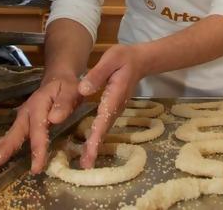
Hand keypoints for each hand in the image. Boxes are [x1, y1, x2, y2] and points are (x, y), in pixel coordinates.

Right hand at [0, 75, 81, 173]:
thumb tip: (55, 119)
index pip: (38, 130)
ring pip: (10, 134)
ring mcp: (24, 117)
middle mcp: (27, 112)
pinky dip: (3, 145)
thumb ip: (64, 103)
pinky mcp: (24, 121)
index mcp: (39, 105)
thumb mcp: (72, 90)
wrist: (59, 79)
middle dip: (5, 148)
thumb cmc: (67, 86)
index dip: (37, 149)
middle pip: (16, 132)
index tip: (36, 168)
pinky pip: (13, 134)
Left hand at [79, 44, 145, 168]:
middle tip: (86, 165)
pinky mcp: (115, 108)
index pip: (104, 117)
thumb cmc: (124, 58)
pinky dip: (99, 136)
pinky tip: (91, 144)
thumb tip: (83, 91)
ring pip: (106, 128)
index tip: (91, 151)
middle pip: (105, 128)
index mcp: (114, 94)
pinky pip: (105, 124)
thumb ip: (97, 74)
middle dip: (96, 147)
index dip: (97, 135)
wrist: (140, 61)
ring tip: (87, 160)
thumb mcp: (111, 58)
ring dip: (97, 144)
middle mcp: (117, 106)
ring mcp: (117, 108)